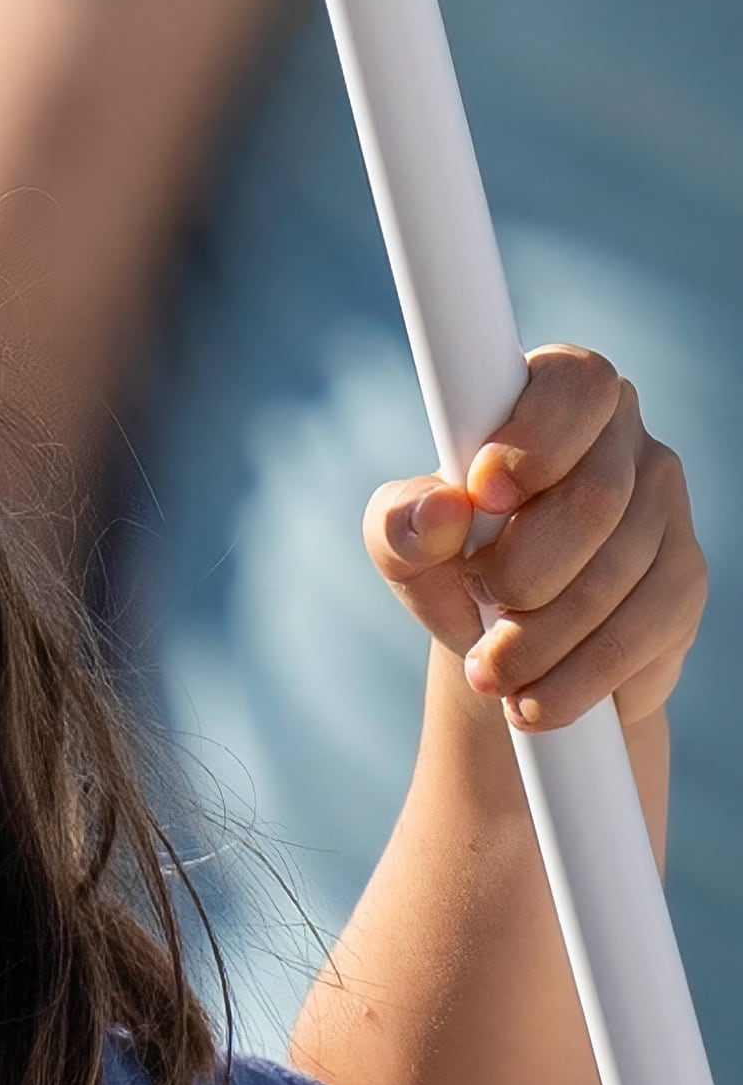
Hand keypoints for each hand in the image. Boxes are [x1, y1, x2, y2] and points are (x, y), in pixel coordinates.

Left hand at [367, 344, 702, 737]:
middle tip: (476, 600)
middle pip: (595, 499)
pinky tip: (534, 701)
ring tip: (490, 673)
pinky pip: (640, 630)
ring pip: (616, 574)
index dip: (535, 438)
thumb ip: (400, 522)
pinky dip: (577, 675)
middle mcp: (624, 440)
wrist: (506, 644)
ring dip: (540, 637)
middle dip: (522, 569)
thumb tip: (437, 510)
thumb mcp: (404, 547)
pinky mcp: (684, 580)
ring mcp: (666, 509)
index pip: (574, 383)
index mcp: (555, 397)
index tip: (484, 495)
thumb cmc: (449, 565)